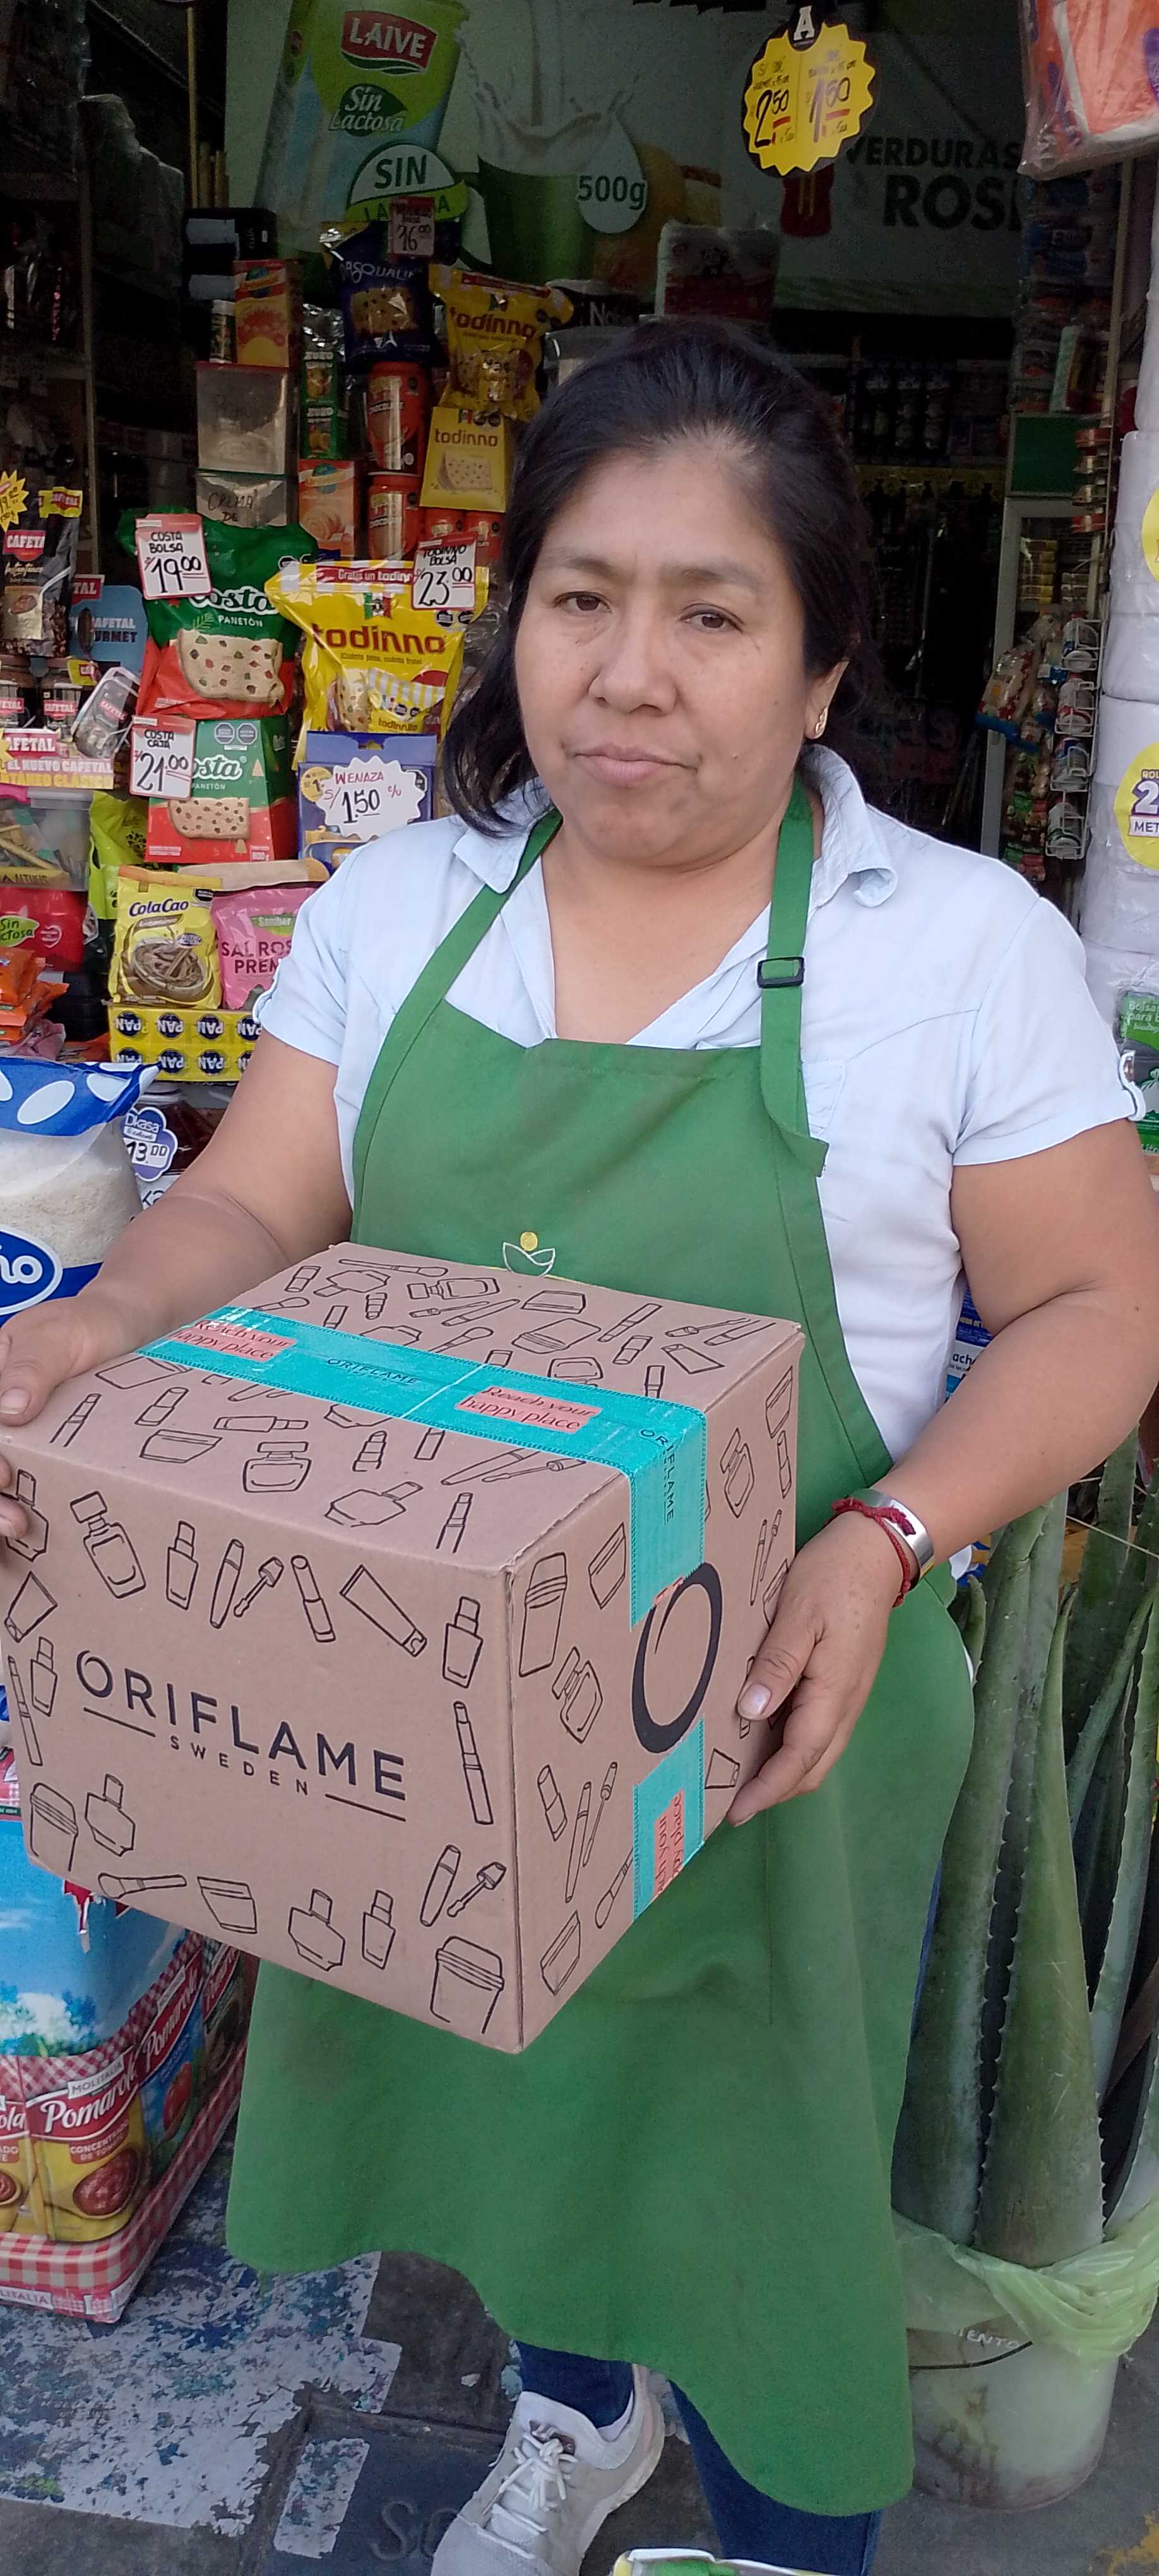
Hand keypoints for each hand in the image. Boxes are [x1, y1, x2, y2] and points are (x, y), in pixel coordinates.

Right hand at [0, 1289, 134, 1539]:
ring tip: (19, 1531)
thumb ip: (32, 1366)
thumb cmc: (88, 1326)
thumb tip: (9, 1410)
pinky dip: (17, 1514)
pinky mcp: (41, 1455)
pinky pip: (22, 1485)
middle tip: (14, 1521)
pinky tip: (24, 1545)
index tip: (4, 1475)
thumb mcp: (58, 1334)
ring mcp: (14, 1436)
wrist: (129, 1330)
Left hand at [729, 1513, 901, 1822]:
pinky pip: (818, 1731)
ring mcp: (849, 1697)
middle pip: (812, 1768)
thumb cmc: (832, 1578)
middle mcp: (846, 1704)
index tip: (735, 1813)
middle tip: (730, 1804)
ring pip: (818, 1753)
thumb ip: (777, 1665)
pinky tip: (761, 1737)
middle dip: (774, 1792)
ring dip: (783, 1773)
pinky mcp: (844, 1685)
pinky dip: (791, 1748)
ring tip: (740, 1778)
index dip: (767, 1789)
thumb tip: (751, 1712)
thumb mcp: (798, 1615)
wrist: (874, 1553)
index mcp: (834, 1692)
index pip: (800, 1758)